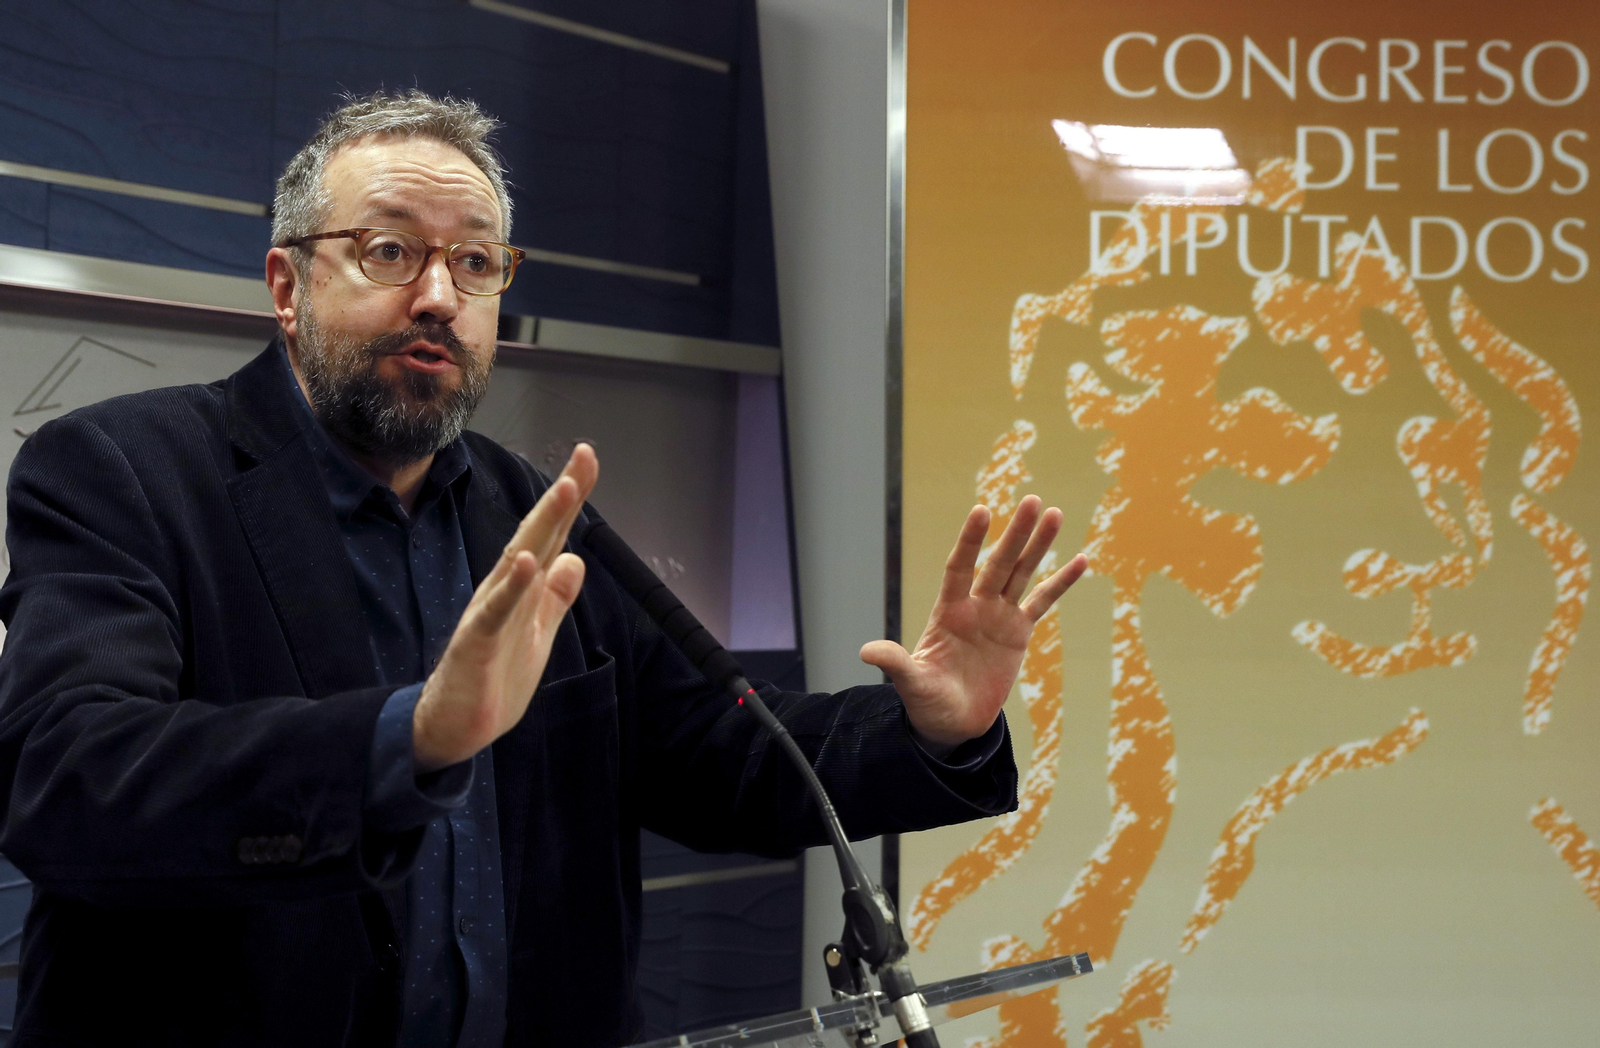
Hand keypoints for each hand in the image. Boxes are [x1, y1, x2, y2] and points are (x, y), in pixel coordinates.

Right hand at [412, 444, 598, 770]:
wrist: (454, 726)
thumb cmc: (494, 678)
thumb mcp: (537, 634)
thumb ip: (554, 597)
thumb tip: (575, 558)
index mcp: (521, 588)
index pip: (551, 536)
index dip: (570, 500)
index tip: (588, 459)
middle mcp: (504, 590)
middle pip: (536, 534)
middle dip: (561, 496)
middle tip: (583, 456)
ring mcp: (488, 612)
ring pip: (517, 560)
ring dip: (541, 525)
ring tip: (564, 490)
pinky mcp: (476, 641)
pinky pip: (495, 610)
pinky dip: (511, 585)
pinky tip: (527, 561)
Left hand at [859, 496, 1087, 757]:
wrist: (952, 722)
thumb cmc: (926, 701)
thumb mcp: (911, 684)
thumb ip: (895, 664)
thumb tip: (866, 652)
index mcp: (948, 612)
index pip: (960, 568)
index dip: (970, 542)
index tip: (982, 511)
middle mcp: (975, 606)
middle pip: (998, 563)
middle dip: (1015, 533)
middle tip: (1032, 500)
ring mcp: (998, 616)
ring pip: (1022, 573)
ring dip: (1038, 545)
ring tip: (1055, 514)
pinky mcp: (1018, 633)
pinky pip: (1042, 603)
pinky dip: (1060, 583)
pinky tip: (1080, 560)